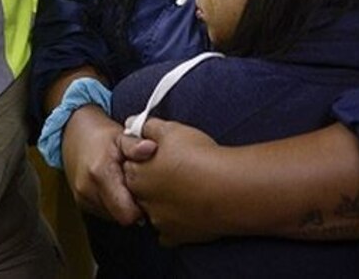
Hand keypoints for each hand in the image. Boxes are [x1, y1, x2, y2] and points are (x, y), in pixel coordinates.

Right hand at [61, 106, 143, 224]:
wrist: (75, 134)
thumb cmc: (102, 137)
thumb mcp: (121, 137)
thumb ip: (135, 145)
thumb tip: (151, 148)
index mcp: (100, 174)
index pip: (127, 213)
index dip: (141, 206)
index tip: (147, 191)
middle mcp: (88, 190)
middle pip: (121, 217)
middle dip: (134, 207)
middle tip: (139, 188)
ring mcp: (82, 198)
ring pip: (113, 217)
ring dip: (123, 206)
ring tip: (127, 185)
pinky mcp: (81, 202)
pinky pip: (104, 212)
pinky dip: (113, 204)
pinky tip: (117, 188)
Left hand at [122, 117, 220, 244]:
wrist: (228, 188)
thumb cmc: (199, 156)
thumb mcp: (171, 130)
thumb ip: (147, 126)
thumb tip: (131, 123)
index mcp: (137, 173)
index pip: (129, 165)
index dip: (143, 158)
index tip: (159, 155)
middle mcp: (143, 199)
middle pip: (139, 189)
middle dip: (151, 181)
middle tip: (173, 171)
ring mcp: (158, 220)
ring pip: (153, 211)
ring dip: (162, 202)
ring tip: (185, 189)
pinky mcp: (175, 235)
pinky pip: (169, 231)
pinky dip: (175, 222)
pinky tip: (188, 210)